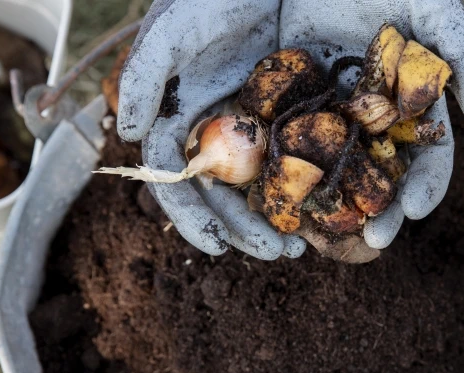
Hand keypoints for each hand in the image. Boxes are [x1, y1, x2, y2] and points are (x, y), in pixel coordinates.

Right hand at [116, 0, 308, 259]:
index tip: (216, 248)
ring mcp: (254, 121)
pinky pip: (298, 156)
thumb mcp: (174, 28)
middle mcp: (214, 126)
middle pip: (224, 192)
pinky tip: (330, 205)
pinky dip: (309, 183)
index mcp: (180, 117)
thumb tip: (133, 134)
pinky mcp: (291, 110)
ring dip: (278, 215)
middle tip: (280, 254)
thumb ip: (147, 75)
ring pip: (261, 182)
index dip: (193, 217)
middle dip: (245, 228)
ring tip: (304, 244)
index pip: (178, 180)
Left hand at [280, 0, 463, 248]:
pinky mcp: (292, 104)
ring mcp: (333, 117)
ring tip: (325, 233)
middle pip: (382, 179)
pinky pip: (289, 145)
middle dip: (380, 212)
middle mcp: (375, 122)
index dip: (425, 187)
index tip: (414, 211)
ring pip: (335, 172)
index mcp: (413, 109)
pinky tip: (279, 197)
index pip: (428, 160)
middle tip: (372, 240)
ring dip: (333, 206)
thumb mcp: (435, 10)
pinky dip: (287, 174)